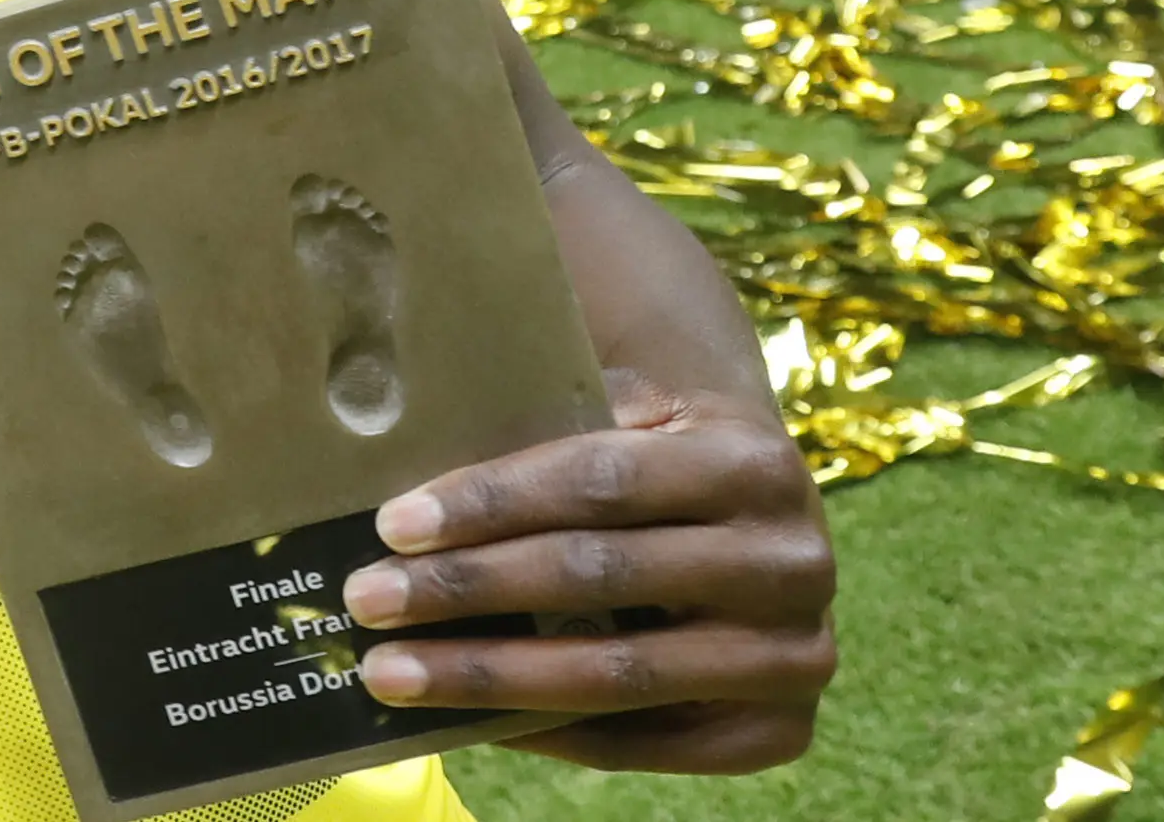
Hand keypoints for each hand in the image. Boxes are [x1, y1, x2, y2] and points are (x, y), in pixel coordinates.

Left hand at [341, 371, 832, 772]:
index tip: (392, 525)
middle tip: (368, 600)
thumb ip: (548, 432)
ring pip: (617, 673)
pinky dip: (543, 731)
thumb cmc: (661, 462)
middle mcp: (792, 561)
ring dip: (488, 676)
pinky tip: (464, 718)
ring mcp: (795, 655)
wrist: (762, 521)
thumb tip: (404, 496)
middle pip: (601, 575)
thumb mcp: (630, 420)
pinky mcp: (779, 731)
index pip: (600, 480)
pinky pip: (639, 741)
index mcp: (753, 461)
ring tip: (391, 673)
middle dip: (469, 589)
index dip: (491, 502)